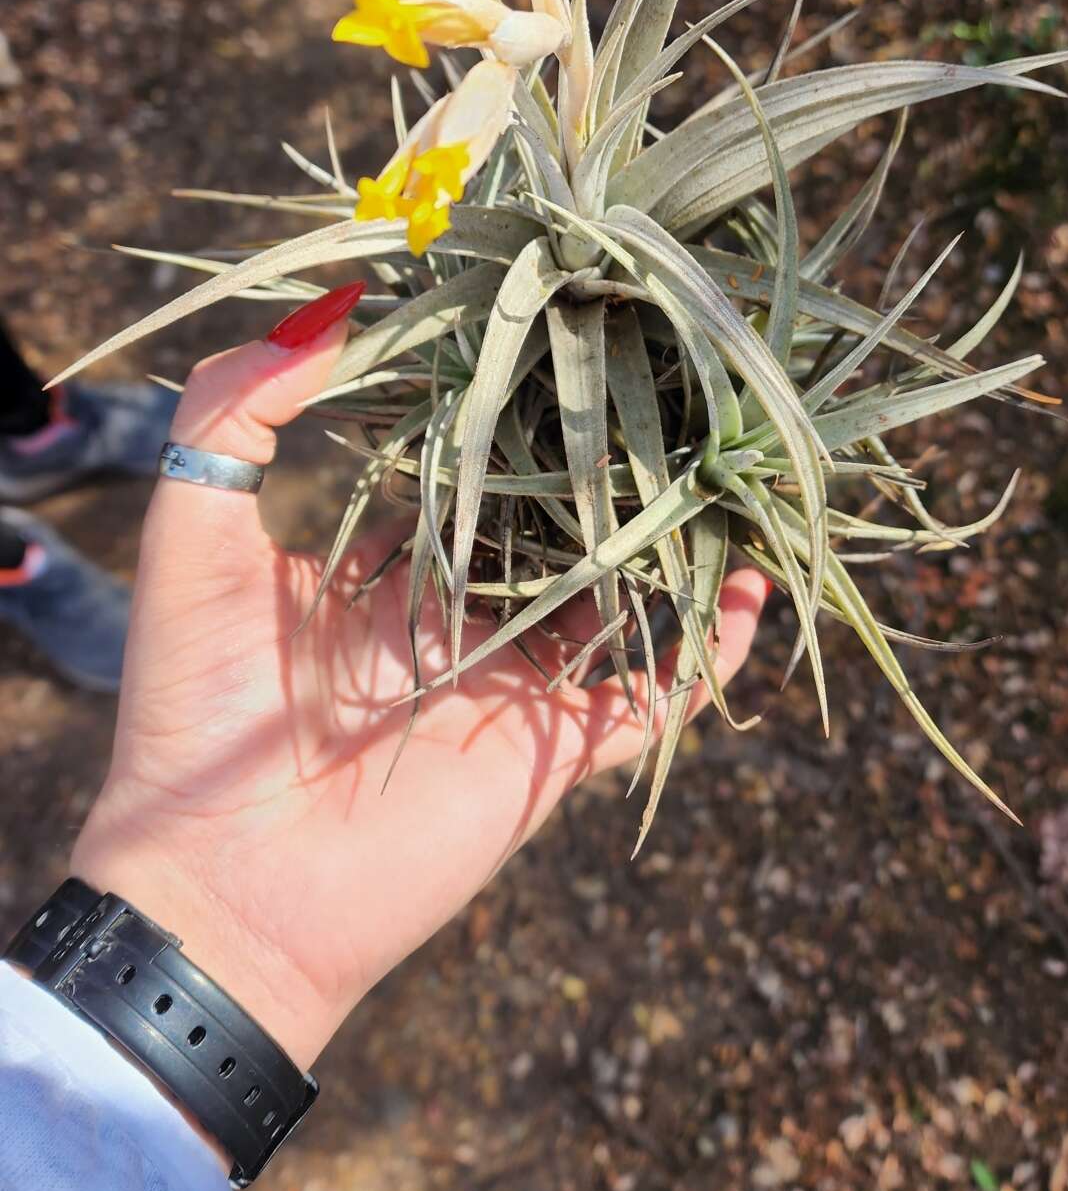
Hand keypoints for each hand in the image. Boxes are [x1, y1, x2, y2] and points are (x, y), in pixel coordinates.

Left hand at [72, 286, 765, 1071]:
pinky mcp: (555, 755)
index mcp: (390, 564)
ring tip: (727, 461)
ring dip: (675, 541)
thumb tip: (329, 305)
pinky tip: (751, 588)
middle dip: (612, 459)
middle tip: (667, 375)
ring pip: (624, 599)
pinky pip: (656, 699)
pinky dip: (709, 652)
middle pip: (561, 521)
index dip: (511, 399)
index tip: (555, 319)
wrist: (219, 885)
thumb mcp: (193, 536)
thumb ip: (233, 412)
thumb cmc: (192, 708)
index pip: (471, 460)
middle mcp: (465, 616)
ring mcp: (518, 686)